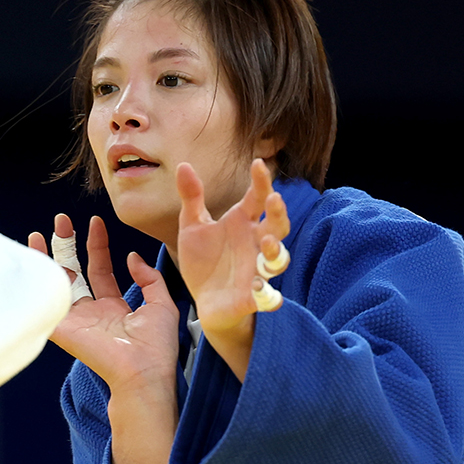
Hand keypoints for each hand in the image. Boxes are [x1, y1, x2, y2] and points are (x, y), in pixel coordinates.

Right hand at [28, 215, 178, 393]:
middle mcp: (91, 312)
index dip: (97, 244)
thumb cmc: (156, 346)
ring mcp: (74, 320)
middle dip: (67, 244)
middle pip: (74, 270)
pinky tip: (31, 261)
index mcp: (113, 307)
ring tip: (39, 233)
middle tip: (61, 219)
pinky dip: (36, 282)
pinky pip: (45, 302)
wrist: (143, 371)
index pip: (100, 269)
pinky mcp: (61, 328)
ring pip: (55, 283)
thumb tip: (132, 256)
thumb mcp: (161, 304)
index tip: (96, 222)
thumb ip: (150, 278)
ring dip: (46, 258)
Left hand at [176, 159, 290, 379]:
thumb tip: (183, 165)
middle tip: (274, 199)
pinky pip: (269, 296)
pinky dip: (268, 294)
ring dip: (277, 251)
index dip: (261, 181)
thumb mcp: (192, 227)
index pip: (258, 198)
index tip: (257, 164)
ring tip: (267, 242)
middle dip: (279, 213)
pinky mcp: (254, 296)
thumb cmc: (204, 260)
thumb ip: (191, 197)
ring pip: (279, 259)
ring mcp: (258, 270)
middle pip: (277, 225)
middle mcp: (256, 243)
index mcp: (243, 223)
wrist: (204, 299)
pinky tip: (257, 287)